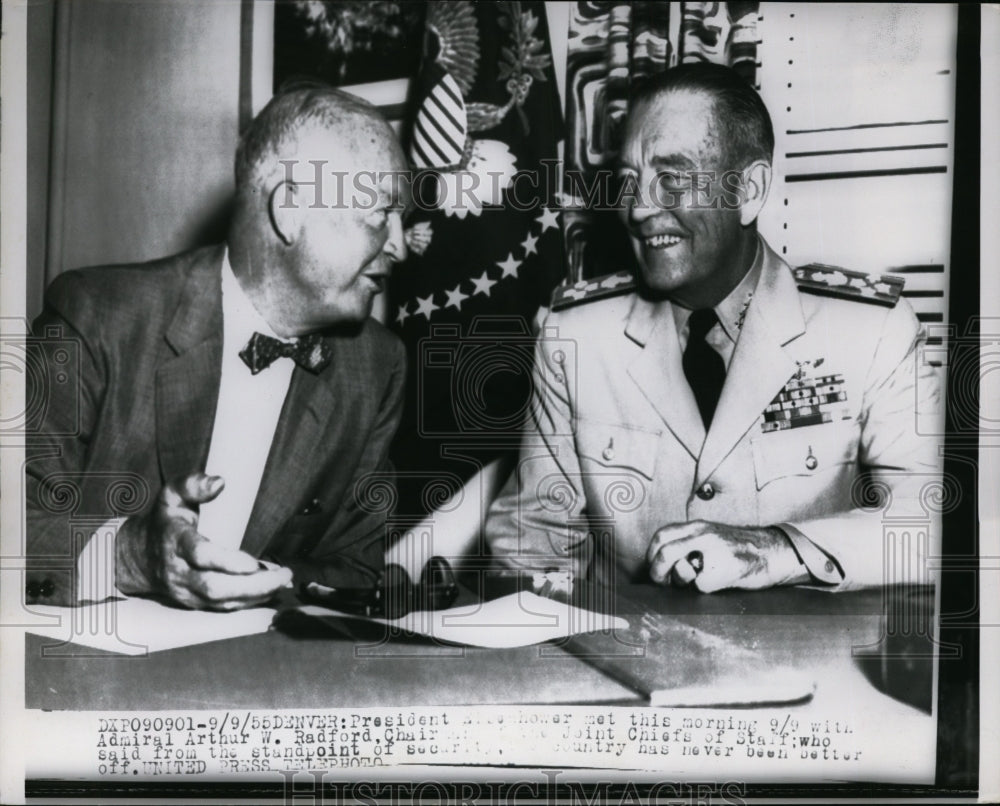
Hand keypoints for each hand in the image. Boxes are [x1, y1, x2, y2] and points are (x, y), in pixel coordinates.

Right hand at [116, 473, 292, 609]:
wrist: (140, 556)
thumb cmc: (164, 522)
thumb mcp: (172, 495)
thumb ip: (192, 485)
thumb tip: (219, 482)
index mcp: (175, 542)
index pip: (200, 555)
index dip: (226, 561)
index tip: (253, 562)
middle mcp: (179, 571)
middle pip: (214, 587)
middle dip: (252, 585)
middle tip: (283, 575)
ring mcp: (186, 591)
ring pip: (221, 602)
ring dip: (255, 595)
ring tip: (282, 581)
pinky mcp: (195, 602)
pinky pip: (223, 607)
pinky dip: (249, 602)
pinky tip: (270, 590)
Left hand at [646, 520, 808, 591]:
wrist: (773, 551)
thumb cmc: (739, 549)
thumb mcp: (711, 537)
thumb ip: (687, 544)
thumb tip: (662, 565)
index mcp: (697, 527)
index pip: (661, 536)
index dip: (652, 555)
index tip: (655, 568)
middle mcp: (703, 535)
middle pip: (664, 553)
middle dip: (658, 572)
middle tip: (663, 583)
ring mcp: (714, 551)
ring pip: (679, 569)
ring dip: (679, 581)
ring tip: (693, 581)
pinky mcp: (725, 570)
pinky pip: (702, 586)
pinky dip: (705, 590)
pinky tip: (718, 584)